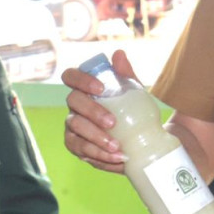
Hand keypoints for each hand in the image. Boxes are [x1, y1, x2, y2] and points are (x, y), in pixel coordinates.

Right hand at [61, 49, 130, 170]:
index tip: (100, 88)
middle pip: (73, 103)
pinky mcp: (77, 147)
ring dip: (95, 139)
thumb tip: (118, 54)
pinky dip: (100, 156)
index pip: (70, 76)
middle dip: (92, 112)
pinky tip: (117, 159)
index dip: (81, 80)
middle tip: (113, 123)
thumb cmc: (133, 110)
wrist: (143, 138)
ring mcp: (73, 127)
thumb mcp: (134, 93)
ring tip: (117, 147)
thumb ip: (126, 75)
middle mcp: (74, 106)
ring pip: (74, 130)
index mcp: (85, 88)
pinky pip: (81, 151)